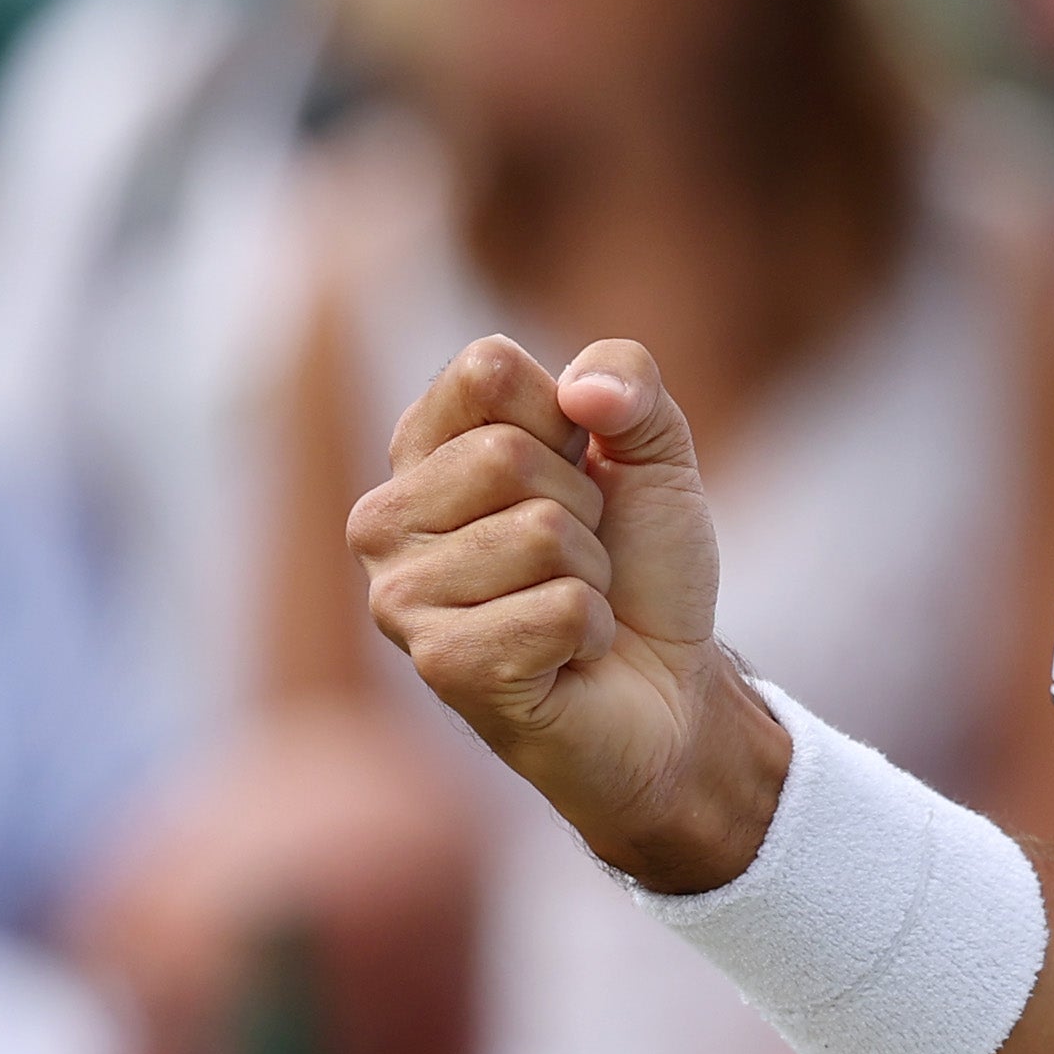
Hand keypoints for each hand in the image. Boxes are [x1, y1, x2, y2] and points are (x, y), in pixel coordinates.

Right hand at [350, 335, 788, 891]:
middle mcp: (385, 519)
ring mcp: (399, 597)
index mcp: (423, 449)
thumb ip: (629, 381)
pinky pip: (559, 608)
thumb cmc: (641, 562)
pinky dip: (592, 627)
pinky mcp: (441, 665)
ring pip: (539, 533)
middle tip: (581, 552)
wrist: (668, 683)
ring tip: (570, 603)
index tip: (580, 467)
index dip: (569, 416)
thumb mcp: (655, 449)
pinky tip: (567, 654)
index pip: (485, 369)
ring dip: (589, 572)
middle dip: (585, 506)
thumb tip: (581, 390)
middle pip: (508, 454)